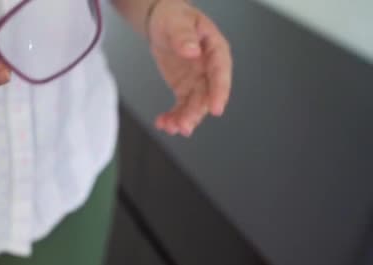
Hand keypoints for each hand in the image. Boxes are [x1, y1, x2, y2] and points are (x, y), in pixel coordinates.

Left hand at [148, 0, 231, 136]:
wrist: (162, 23)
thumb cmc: (174, 17)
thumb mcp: (177, 22)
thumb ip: (184, 36)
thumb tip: (192, 51)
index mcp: (215, 50)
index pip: (221, 73)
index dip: (219, 92)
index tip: (216, 109)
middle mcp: (209, 69)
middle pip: (207, 95)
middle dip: (196, 113)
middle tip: (184, 126)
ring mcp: (197, 81)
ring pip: (194, 105)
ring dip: (184, 119)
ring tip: (170, 127)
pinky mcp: (185, 88)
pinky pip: (181, 106)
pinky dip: (173, 116)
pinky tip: (163, 123)